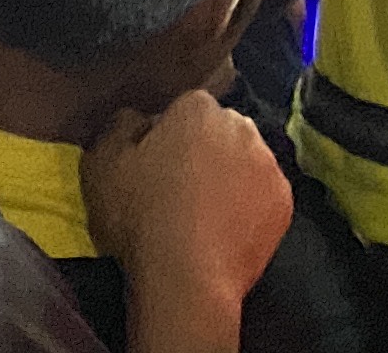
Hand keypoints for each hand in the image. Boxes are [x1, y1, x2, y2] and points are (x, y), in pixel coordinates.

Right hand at [83, 88, 290, 328]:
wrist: (186, 279)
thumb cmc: (141, 217)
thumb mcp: (103, 165)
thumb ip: (120, 127)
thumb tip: (137, 119)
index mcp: (198, 109)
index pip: (184, 108)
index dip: (168, 136)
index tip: (155, 164)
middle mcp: (241, 126)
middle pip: (220, 131)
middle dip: (204, 150)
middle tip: (179, 189)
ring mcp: (268, 164)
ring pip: (246, 162)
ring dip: (230, 177)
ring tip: (204, 215)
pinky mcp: (284, 202)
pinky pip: (263, 195)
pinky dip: (249, 207)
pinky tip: (226, 231)